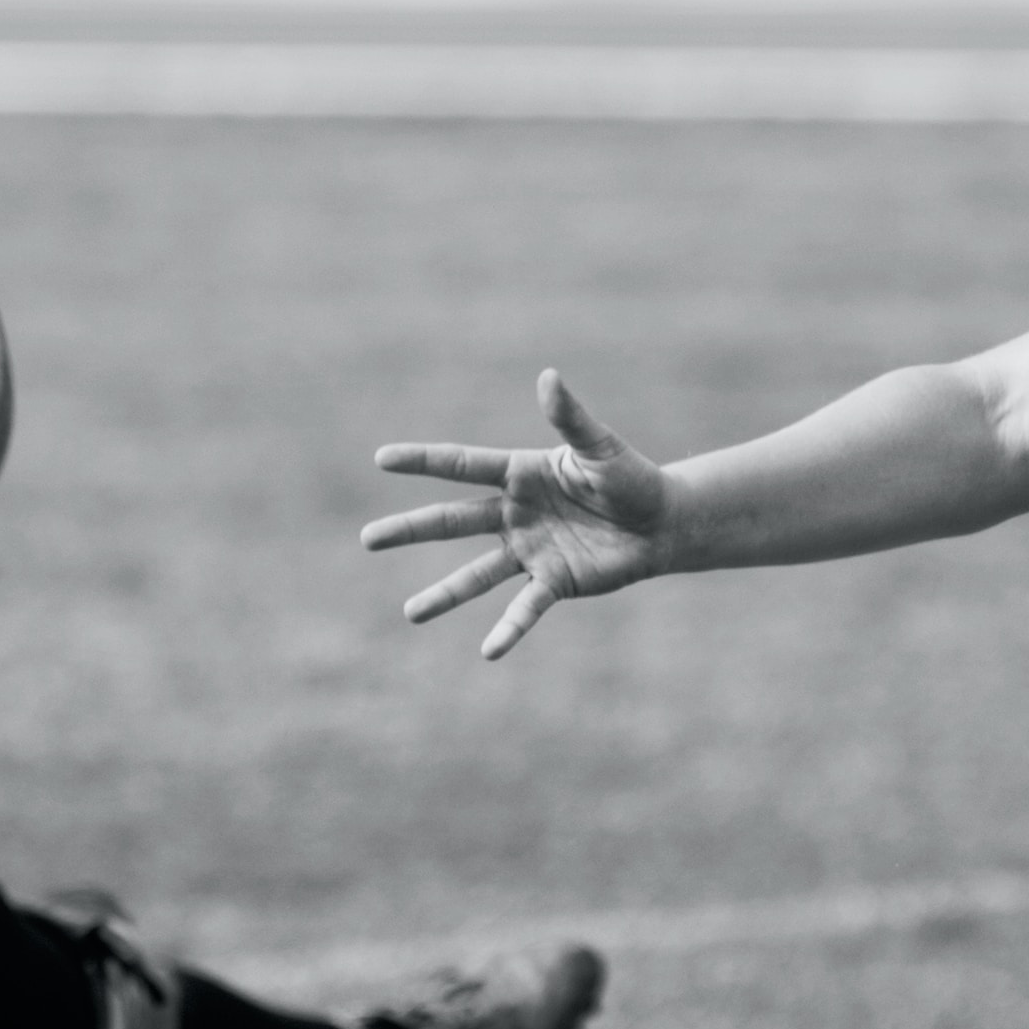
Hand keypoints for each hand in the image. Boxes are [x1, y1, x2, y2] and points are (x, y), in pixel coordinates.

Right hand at [362, 371, 680, 660]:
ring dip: (444, 595)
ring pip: (477, 576)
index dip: (423, 460)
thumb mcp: (599, 447)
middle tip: (368, 538)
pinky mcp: (554, 582)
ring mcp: (529, 551)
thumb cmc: (629, 477)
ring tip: (411, 613)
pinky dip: (508, 630)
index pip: (462, 465)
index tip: (381, 459)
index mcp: (520, 474)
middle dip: (410, 530)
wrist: (660, 522)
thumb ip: (570, 418)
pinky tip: (489, 651)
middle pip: (452, 521)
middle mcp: (514, 514)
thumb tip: (547, 377)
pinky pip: (526, 609)